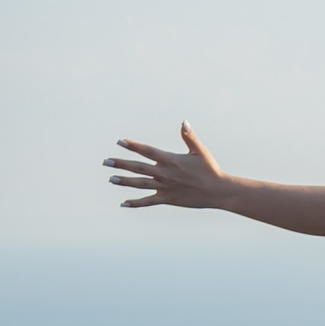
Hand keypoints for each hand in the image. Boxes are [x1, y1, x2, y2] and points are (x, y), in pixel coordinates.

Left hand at [105, 123, 230, 208]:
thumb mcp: (199, 151)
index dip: (133, 146)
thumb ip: (189, 137)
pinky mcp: (168, 199)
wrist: (218, 191)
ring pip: (140, 184)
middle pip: (139, 167)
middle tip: (106, 161)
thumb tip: (183, 122)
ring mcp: (165, 187)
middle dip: (121, 164)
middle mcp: (165, 173)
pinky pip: (149, 201)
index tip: (120, 141)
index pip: (148, 151)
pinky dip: (136, 203)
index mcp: (171, 160)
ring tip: (110, 179)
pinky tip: (124, 203)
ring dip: (124, 181)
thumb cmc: (210, 169)